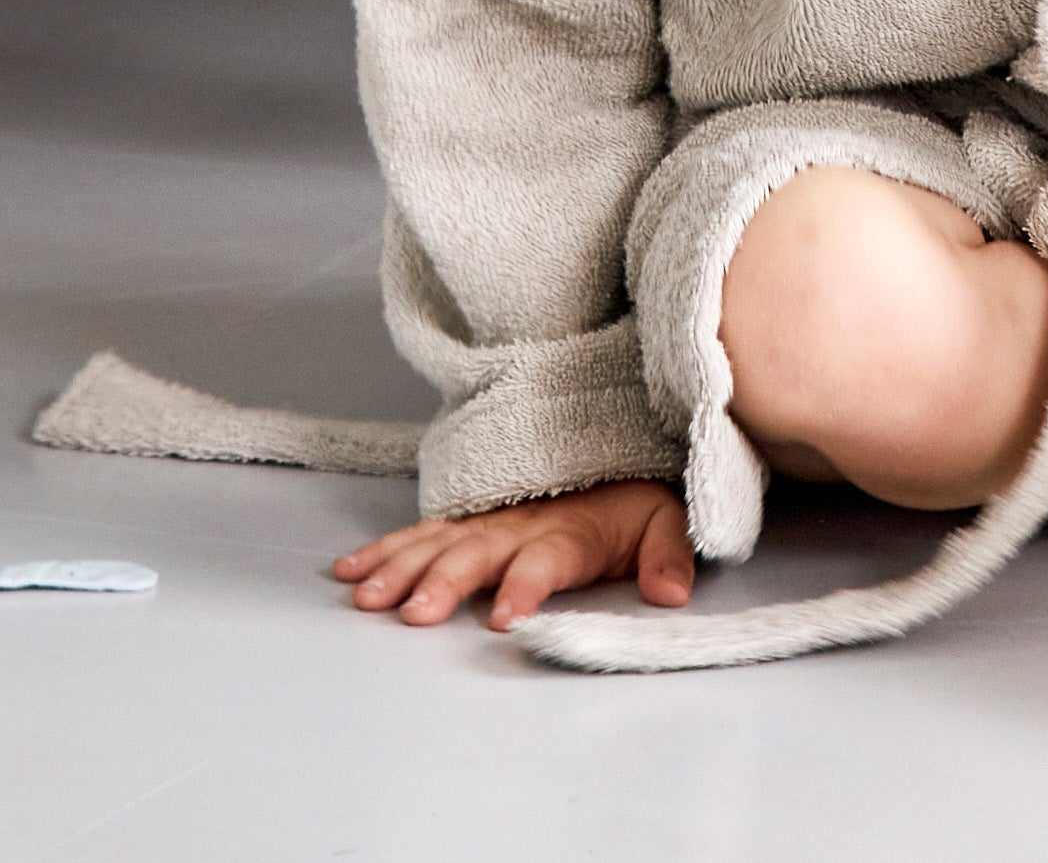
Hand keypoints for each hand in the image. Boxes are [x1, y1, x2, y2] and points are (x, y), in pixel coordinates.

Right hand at [333, 477, 693, 630]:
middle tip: (412, 615)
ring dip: (401, 567)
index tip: (503, 618)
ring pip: (438, 542)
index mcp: (571, 533)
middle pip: (478, 552)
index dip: (525, 585)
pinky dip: (384, 548)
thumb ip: (669, 556)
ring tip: (366, 597)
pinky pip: (422, 531)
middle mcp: (522, 524)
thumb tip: (672, 593)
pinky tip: (350, 570)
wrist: (616, 455)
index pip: (547, 560)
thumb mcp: (667, 524)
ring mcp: (490, 520)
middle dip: (444, 582)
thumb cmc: (635, 503)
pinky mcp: (469, 519)